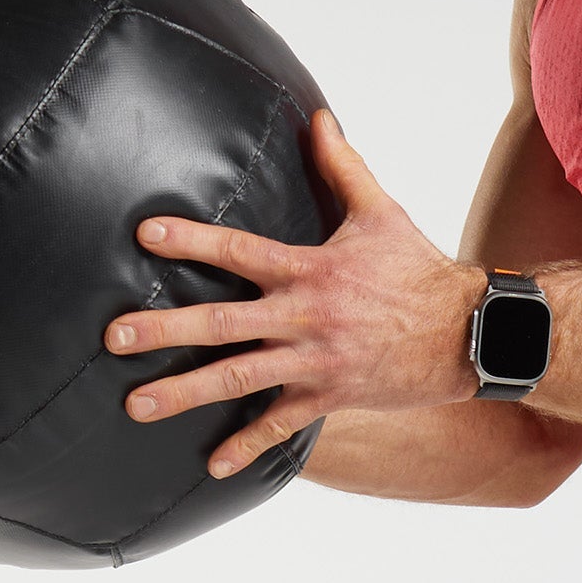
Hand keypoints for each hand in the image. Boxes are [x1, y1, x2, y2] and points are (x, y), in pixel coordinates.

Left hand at [104, 107, 487, 477]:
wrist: (468, 331)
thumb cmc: (420, 269)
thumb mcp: (381, 212)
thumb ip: (342, 166)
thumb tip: (317, 117)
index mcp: (310, 268)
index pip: (240, 250)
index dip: (191, 241)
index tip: (146, 236)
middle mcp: (305, 316)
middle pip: (221, 322)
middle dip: (163, 330)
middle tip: (113, 337)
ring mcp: (315, 361)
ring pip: (238, 378)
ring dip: (184, 393)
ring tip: (136, 405)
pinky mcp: (330, 396)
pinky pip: (281, 426)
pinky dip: (247, 447)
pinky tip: (211, 465)